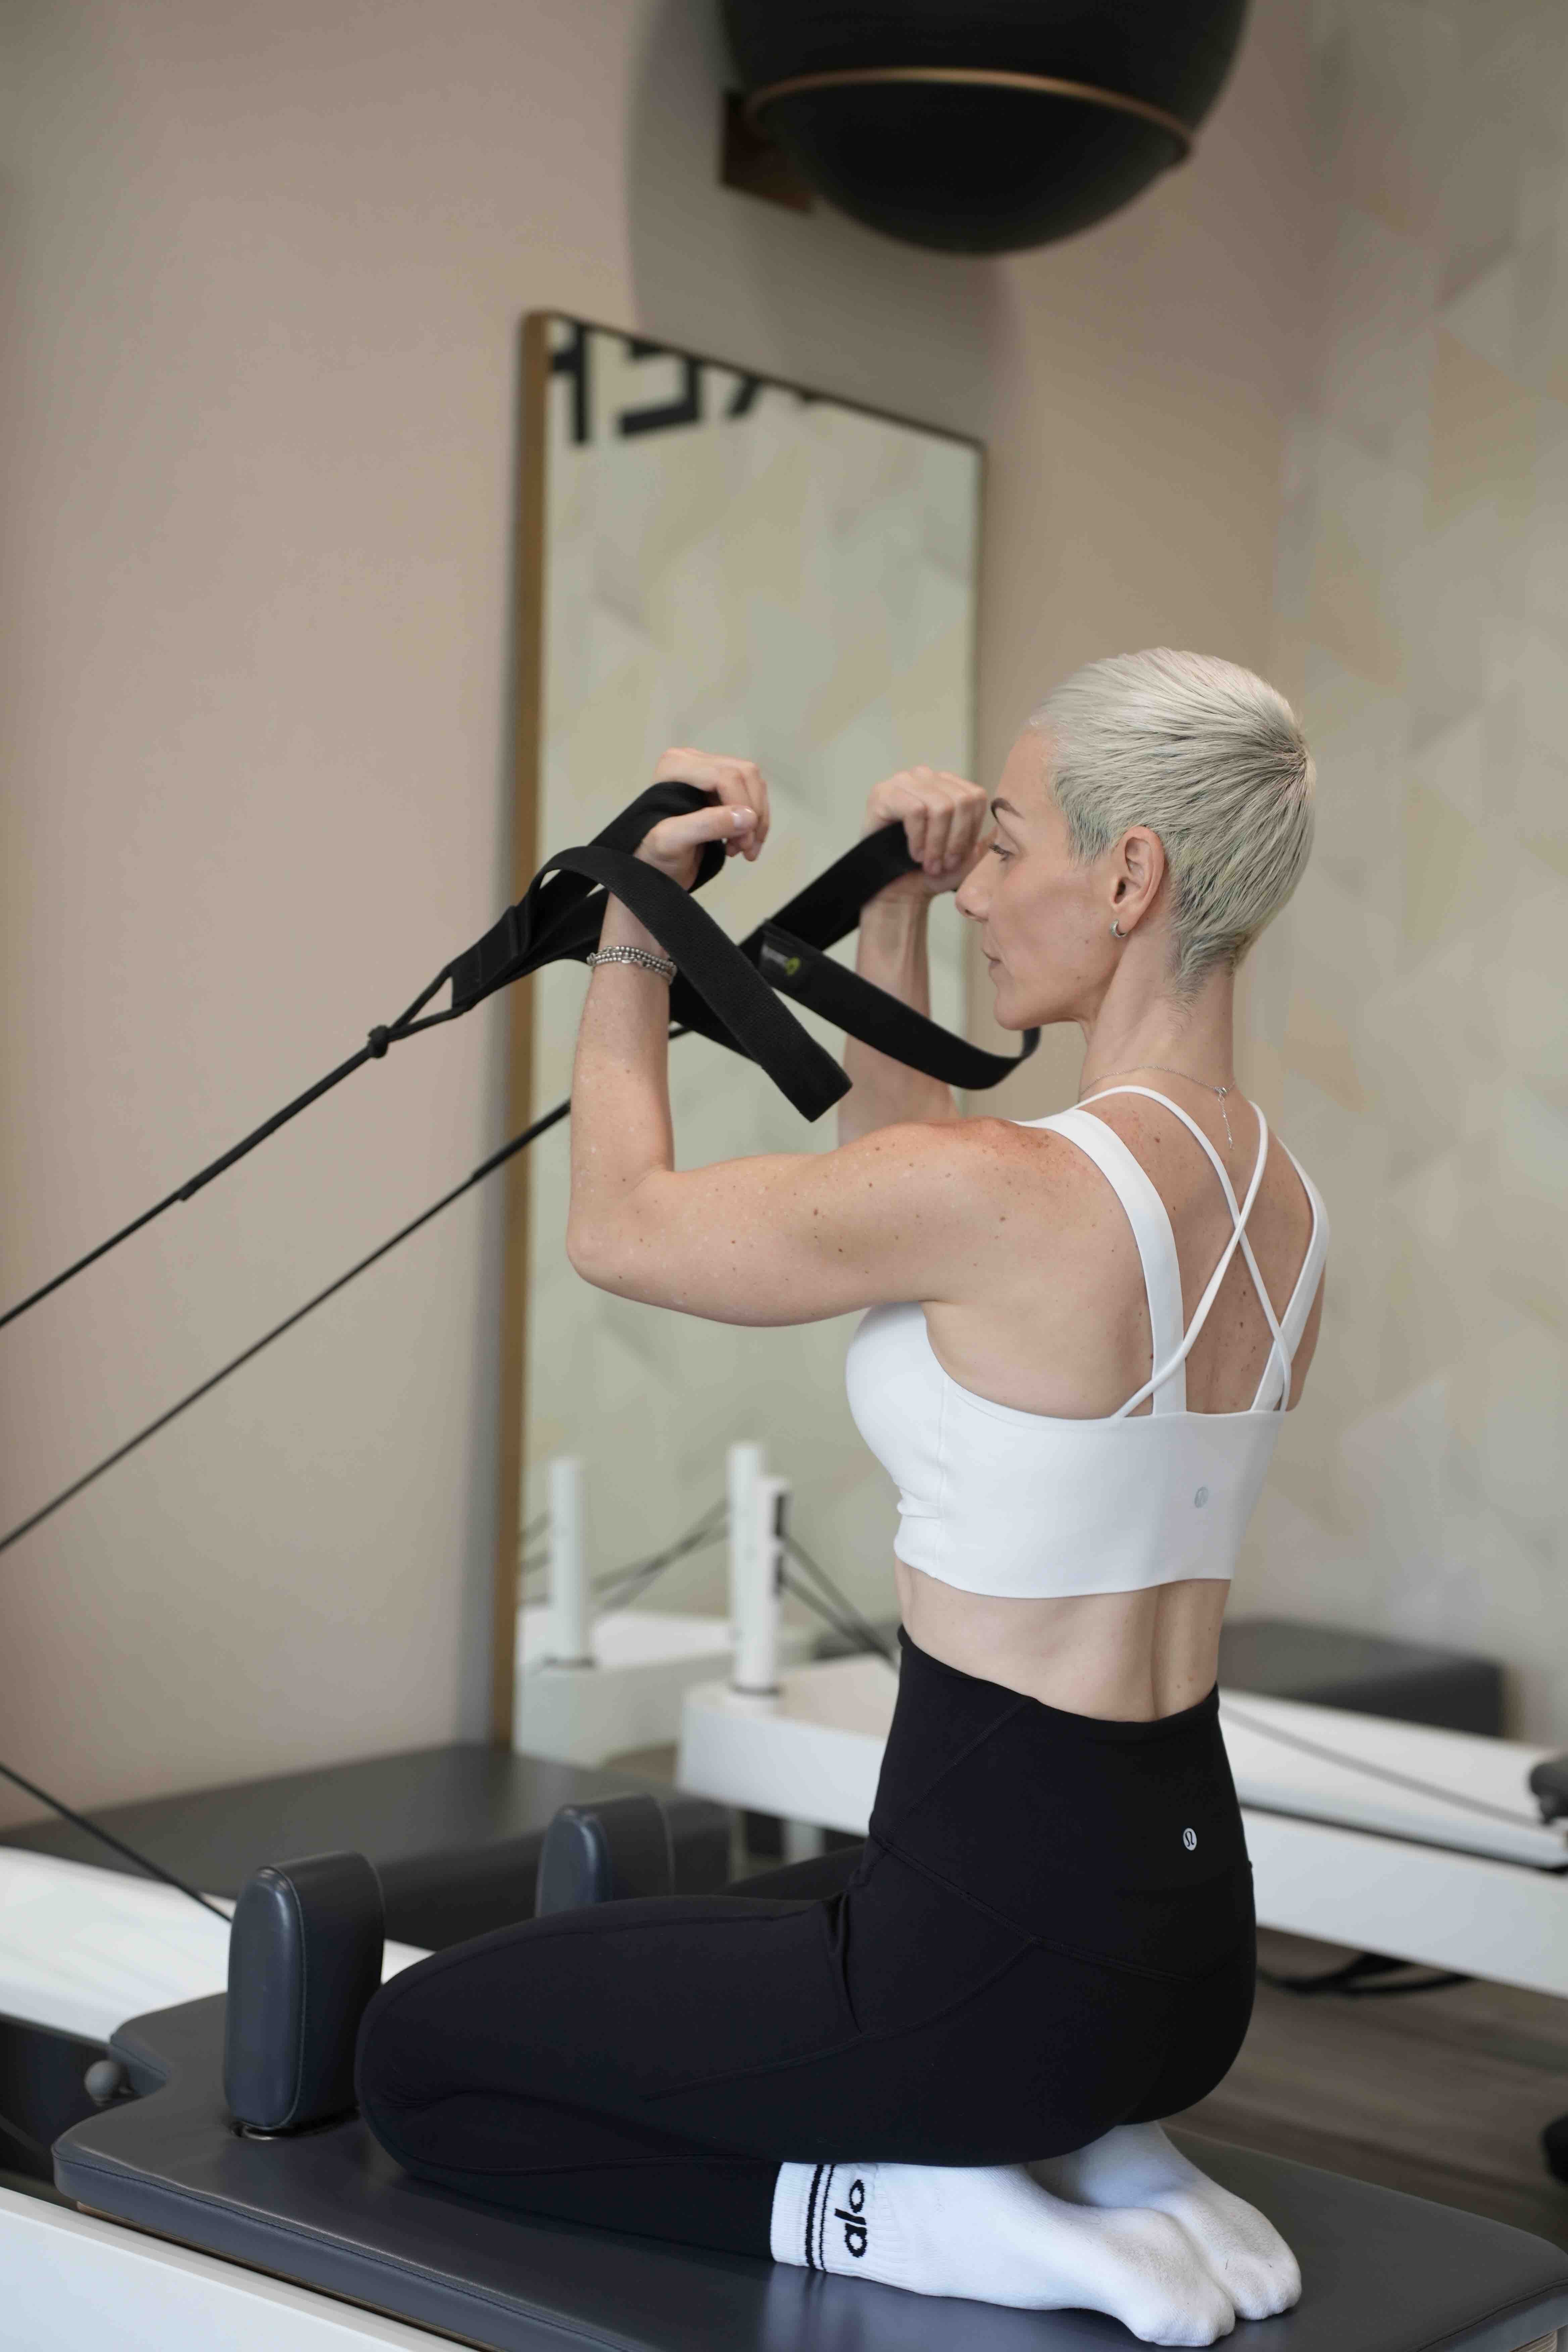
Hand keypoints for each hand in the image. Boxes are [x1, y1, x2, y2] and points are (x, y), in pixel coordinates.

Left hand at [635, 749, 771, 889]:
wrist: (651, 870)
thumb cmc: (653, 856)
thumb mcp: (672, 841)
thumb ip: (706, 825)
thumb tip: (747, 817)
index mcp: (677, 765)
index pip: (726, 775)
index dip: (743, 805)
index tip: (743, 841)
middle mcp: (694, 762)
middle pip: (745, 775)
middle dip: (753, 814)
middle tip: (746, 849)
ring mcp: (709, 774)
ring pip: (753, 786)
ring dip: (756, 820)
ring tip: (742, 850)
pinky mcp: (719, 790)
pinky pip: (751, 796)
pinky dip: (754, 822)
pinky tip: (740, 844)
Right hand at [860, 766, 988, 903]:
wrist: (899, 891)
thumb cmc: (931, 873)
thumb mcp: (967, 856)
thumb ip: (987, 839)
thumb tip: (1011, 822)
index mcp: (947, 784)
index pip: (975, 796)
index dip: (971, 830)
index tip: (959, 856)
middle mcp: (925, 776)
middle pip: (961, 800)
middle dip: (956, 839)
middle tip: (944, 864)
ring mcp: (902, 781)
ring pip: (940, 806)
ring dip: (937, 843)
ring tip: (929, 863)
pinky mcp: (882, 793)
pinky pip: (914, 810)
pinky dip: (918, 838)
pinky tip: (914, 854)